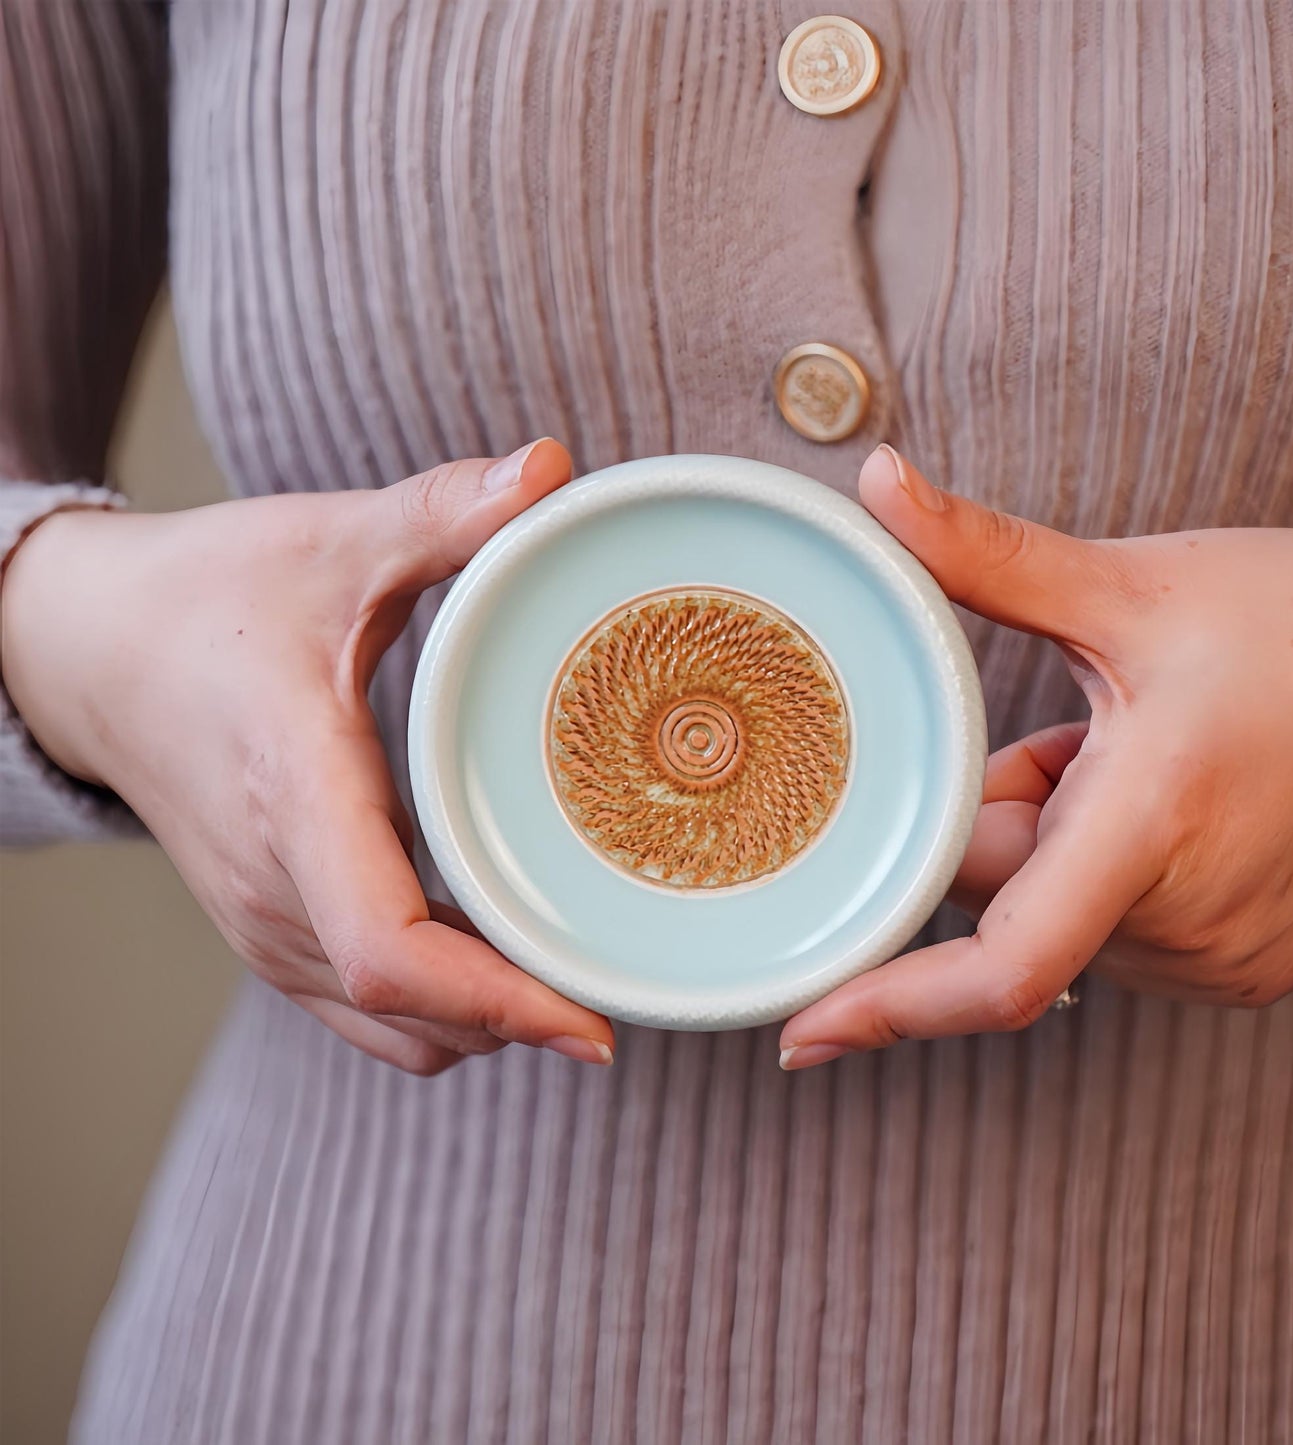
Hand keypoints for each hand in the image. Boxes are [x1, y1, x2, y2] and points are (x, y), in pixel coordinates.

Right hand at [1, 441, 614, 1074]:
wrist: (89, 650)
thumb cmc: (207, 596)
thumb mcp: (327, 542)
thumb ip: (441, 514)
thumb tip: (556, 470)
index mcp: (295, 794)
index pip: (389, 952)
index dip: (499, 1004)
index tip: (591, 1024)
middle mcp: (275, 887)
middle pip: (413, 1015)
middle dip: (525, 1018)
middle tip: (631, 980)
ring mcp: (264, 924)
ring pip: (394, 1032)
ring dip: (487, 1021)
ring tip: (580, 971)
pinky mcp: (270, 928)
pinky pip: (366, 1011)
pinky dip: (444, 1010)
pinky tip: (503, 951)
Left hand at [779, 445, 1292, 1068]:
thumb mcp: (1130, 585)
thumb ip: (985, 552)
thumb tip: (875, 481)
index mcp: (1153, 826)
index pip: (1000, 965)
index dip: (889, 1004)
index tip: (802, 1032)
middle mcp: (1187, 921)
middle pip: (1005, 898)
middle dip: (1002, 815)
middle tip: (1071, 732)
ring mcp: (1221, 960)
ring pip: (1053, 913)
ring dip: (1054, 841)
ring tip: (1139, 757)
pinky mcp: (1243, 972)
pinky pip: (1109, 931)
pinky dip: (1101, 871)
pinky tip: (1167, 800)